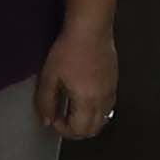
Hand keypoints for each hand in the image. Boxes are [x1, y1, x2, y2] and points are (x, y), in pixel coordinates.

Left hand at [42, 15, 120, 140]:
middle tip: (62, 119)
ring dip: (87, 122)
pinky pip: (108, 107)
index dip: (63, 130)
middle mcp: (102, 101)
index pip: (79, 130)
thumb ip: (46, 102)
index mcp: (86, 101)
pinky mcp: (114, 83)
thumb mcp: (49, 76)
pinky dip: (96, 112)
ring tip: (72, 110)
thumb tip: (47, 121)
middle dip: (76, 130)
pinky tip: (84, 99)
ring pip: (103, 120)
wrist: (91, 29)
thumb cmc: (68, 51)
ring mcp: (111, 92)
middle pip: (93, 130)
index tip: (53, 118)